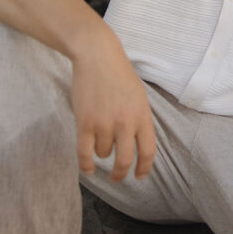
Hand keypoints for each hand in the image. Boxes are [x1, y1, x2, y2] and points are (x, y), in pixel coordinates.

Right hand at [71, 40, 155, 180]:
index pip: (148, 151)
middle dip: (121, 173)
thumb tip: (139, 146)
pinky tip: (88, 170)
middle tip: (117, 177)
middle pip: (124, 160)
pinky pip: (85, 153)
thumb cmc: (119, 75)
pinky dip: (86, 166)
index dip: (144, 168)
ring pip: (103, 153)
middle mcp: (126, 122)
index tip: (140, 176)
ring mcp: (104, 123)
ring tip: (99, 137)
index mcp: (143, 115)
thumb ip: (140, 120)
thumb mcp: (139, 97)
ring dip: (101, 151)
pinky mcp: (85, 122)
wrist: (97, 56)